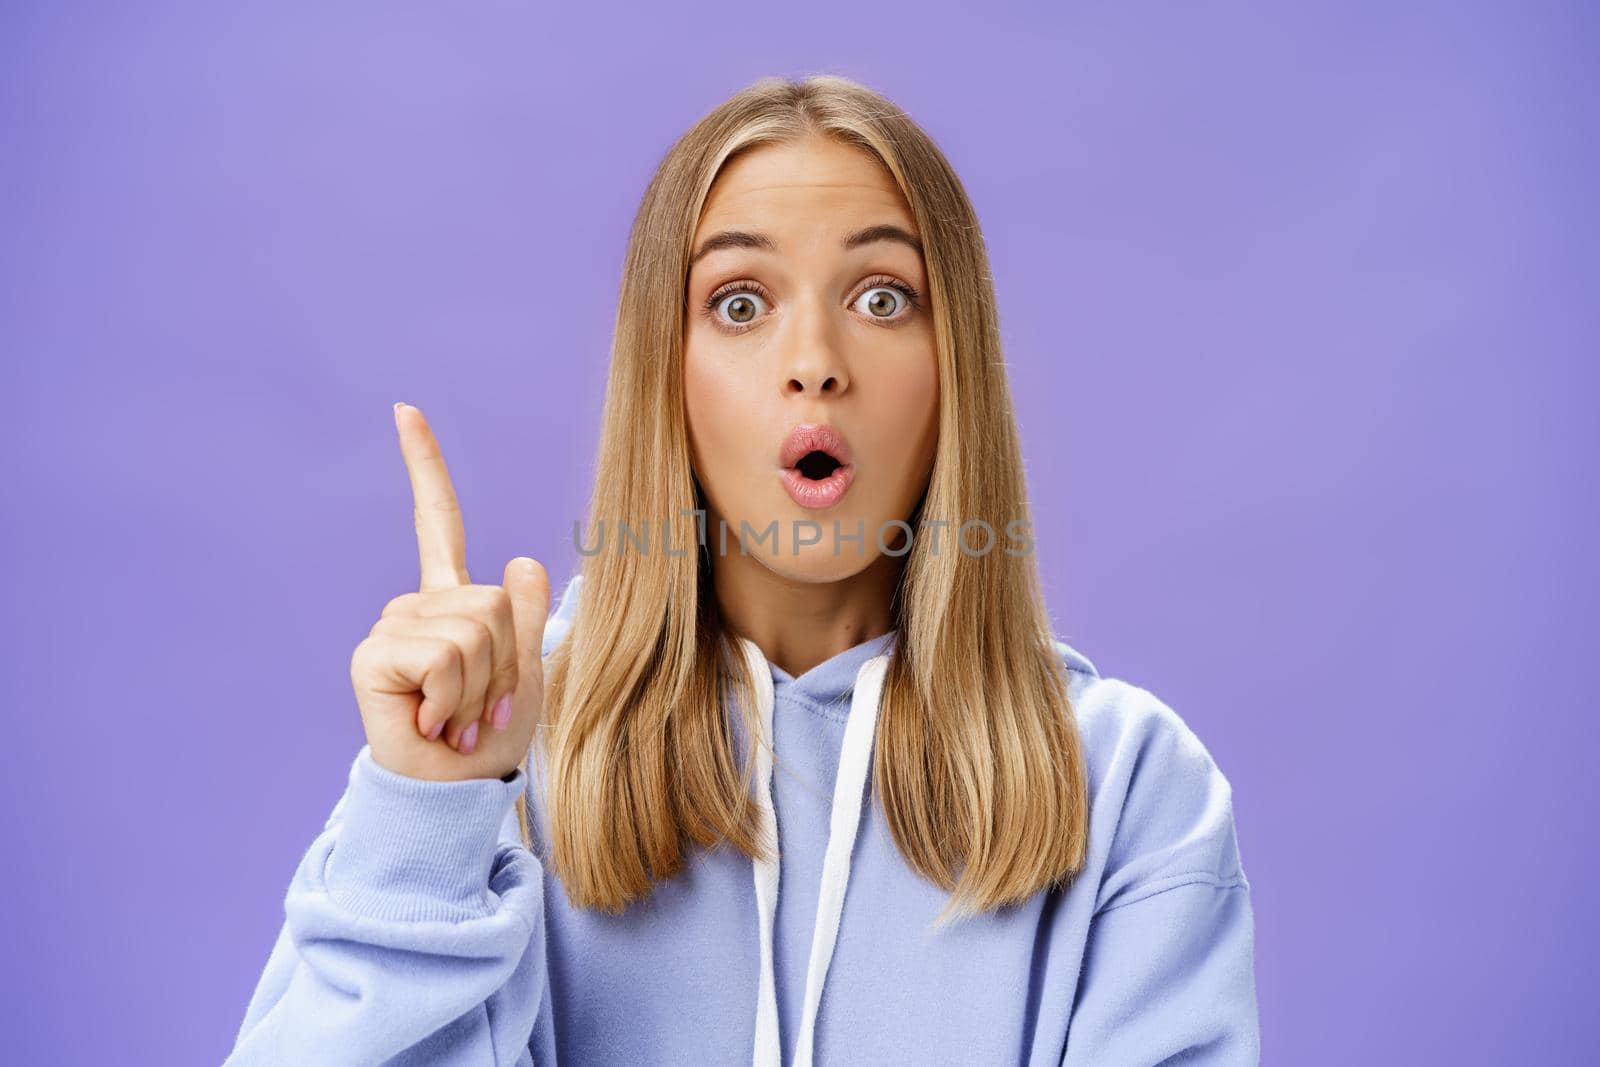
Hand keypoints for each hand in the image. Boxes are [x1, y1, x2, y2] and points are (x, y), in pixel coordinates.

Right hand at [348, 402, 549, 781]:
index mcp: (451, 599)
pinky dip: (456, 698)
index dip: (424, 466)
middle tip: (482, 705)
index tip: (405, 410)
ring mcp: (392, 627)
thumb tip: (521, 562)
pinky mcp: (374, 656)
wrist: (459, 788)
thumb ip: (528, 618)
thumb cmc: (492, 734)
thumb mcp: (529, 669)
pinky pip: (446, 656)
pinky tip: (434, 721)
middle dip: (505, 662)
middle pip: (493, 601)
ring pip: (476, 629)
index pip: (438, 521)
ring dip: (484, 686)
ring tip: (460, 715)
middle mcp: (415, 606)